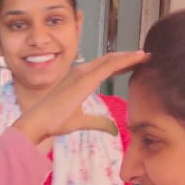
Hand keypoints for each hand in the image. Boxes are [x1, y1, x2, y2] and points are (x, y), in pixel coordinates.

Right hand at [11, 50, 148, 149]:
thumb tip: (114, 129)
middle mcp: (80, 71)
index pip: (104, 67)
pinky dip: (125, 60)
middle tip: (146, 57)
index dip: (121, 64)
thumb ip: (99, 122)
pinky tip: (138, 59)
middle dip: (128, 58)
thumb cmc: (54, 121)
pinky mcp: (85, 78)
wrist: (38, 122)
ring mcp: (82, 72)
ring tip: (146, 56)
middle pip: (109, 59)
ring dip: (129, 56)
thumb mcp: (82, 121)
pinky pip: (110, 66)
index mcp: (79, 78)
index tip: (136, 64)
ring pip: (111, 59)